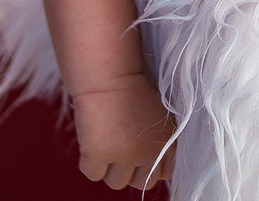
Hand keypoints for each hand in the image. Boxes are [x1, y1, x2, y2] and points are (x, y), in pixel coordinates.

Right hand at [72, 74, 175, 189]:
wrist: (110, 76)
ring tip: (106, 143)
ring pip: (116, 182)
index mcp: (168, 141)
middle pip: (141, 182)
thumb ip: (162, 140)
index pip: (166, 173)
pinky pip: (93, 174)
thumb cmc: (132, 88)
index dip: (152, 166)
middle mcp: (148, 153)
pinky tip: (93, 142)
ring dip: (110, 168)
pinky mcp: (98, 155)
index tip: (141, 157)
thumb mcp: (159, 113)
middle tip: (121, 150)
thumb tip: (162, 171)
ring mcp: (123, 156)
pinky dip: (90, 162)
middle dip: (132, 171)